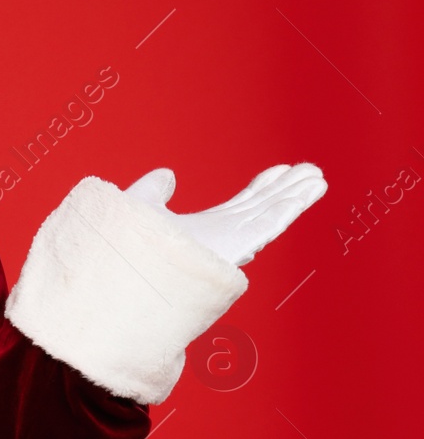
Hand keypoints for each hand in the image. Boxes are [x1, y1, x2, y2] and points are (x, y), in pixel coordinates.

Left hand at [123, 164, 327, 266]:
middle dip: (286, 190)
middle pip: (262, 209)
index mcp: (203, 232)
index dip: (262, 187)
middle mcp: (221, 240)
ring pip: (270, 214)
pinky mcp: (233, 249)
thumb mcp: (139, 206)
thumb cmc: (124, 250)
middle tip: (311, 171)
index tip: (280, 171)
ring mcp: (229, 246)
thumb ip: (153, 190)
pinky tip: (310, 191)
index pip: (241, 206)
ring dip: (295, 195)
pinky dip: (290, 205)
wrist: (120, 268)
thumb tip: (167, 174)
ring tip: (318, 177)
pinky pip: (268, 224)